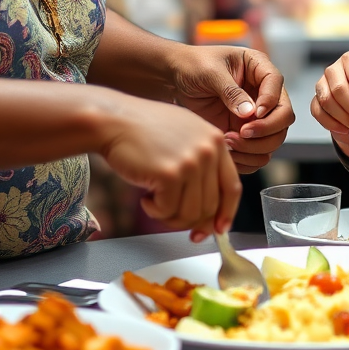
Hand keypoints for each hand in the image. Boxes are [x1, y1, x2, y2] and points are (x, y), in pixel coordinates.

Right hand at [97, 95, 241, 240]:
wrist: (116, 120)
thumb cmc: (145, 130)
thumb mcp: (186, 138)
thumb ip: (202, 169)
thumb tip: (210, 215)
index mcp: (216, 140)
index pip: (232, 187)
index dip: (226, 213)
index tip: (218, 229)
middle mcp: (208, 150)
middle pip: (210, 207)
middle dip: (189, 221)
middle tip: (169, 215)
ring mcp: (191, 161)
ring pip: (190, 214)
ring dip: (169, 216)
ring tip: (154, 200)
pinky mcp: (170, 174)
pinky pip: (168, 211)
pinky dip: (154, 211)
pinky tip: (145, 197)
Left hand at [170, 45, 292, 173]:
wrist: (174, 79)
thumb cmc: (193, 65)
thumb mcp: (210, 72)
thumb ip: (231, 91)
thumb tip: (250, 113)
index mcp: (258, 68)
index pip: (277, 84)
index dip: (270, 101)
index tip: (253, 113)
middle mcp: (263, 93)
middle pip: (283, 116)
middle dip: (266, 130)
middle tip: (242, 133)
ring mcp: (255, 116)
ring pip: (274, 139)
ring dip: (255, 147)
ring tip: (228, 141)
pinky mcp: (244, 133)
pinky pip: (258, 154)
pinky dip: (246, 159)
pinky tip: (226, 151)